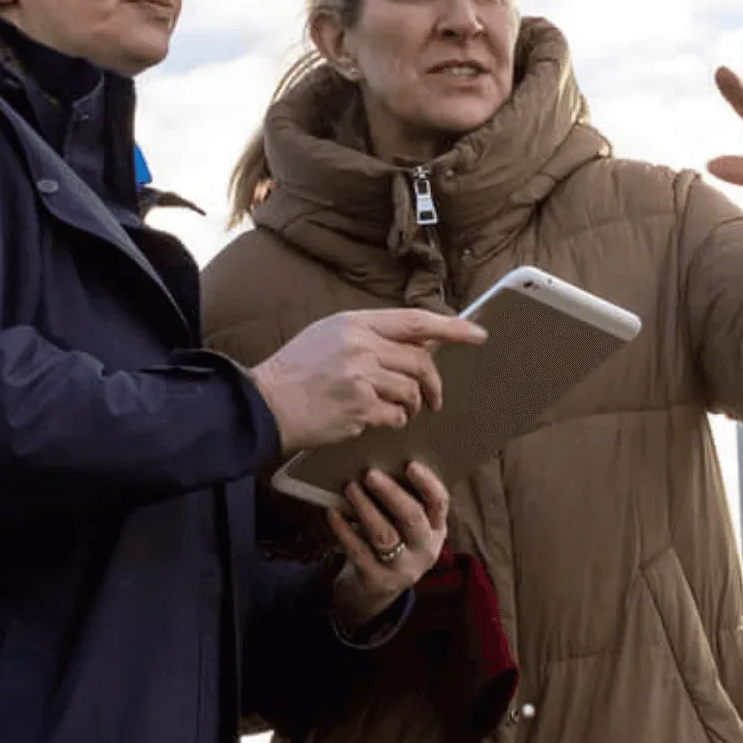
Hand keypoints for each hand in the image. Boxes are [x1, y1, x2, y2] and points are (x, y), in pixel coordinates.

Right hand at [251, 308, 486, 450]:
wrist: (265, 403)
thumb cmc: (296, 371)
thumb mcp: (329, 335)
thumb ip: (369, 335)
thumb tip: (415, 341)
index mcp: (355, 323)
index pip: (415, 321)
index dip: (451, 327)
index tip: (477, 334)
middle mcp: (361, 346)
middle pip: (420, 361)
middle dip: (433, 383)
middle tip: (433, 399)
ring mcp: (361, 377)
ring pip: (411, 391)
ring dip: (411, 406)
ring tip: (396, 411)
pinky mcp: (359, 408)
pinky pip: (396, 416)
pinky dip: (394, 421)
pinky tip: (376, 421)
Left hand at [325, 465, 450, 627]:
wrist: (373, 592)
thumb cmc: (390, 544)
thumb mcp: (405, 527)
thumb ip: (402, 501)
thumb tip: (380, 462)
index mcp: (436, 530)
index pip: (440, 503)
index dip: (427, 483)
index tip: (409, 464)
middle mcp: (424, 551)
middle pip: (412, 518)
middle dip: (391, 493)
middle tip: (370, 474)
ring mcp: (402, 569)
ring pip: (385, 535)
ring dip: (366, 508)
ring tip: (350, 488)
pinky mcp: (378, 580)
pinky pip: (359, 551)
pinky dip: (344, 529)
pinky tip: (333, 512)